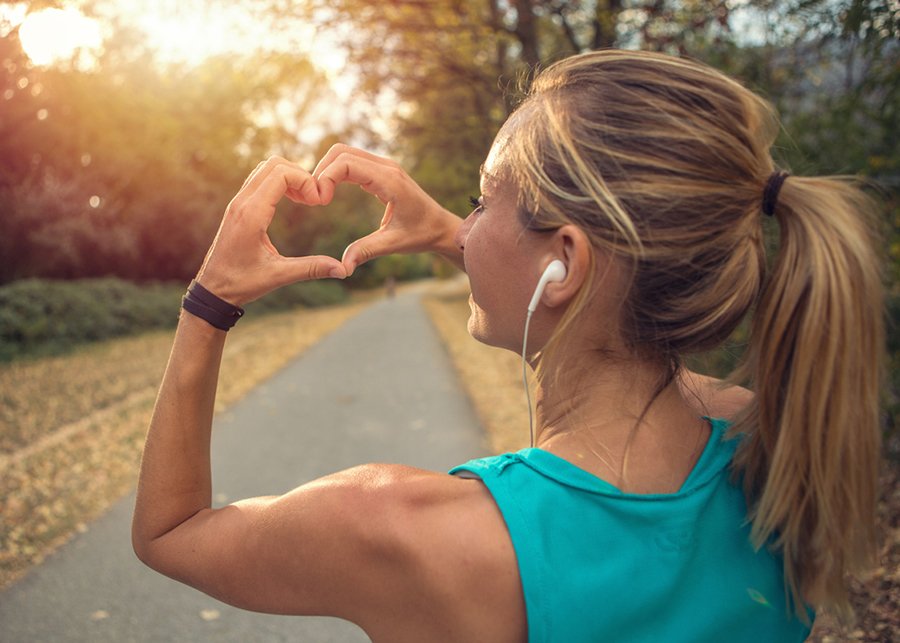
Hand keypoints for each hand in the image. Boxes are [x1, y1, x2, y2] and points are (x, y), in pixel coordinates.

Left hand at [196, 157, 345, 306]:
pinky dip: (280, 183)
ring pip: (266, 169)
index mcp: (251, 214)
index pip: (281, 174)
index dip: (306, 181)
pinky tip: (293, 202)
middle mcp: (242, 202)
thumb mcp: (278, 276)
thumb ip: (311, 269)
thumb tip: (343, 270)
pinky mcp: (238, 207)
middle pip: (274, 164)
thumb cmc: (241, 283)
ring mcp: (238, 203)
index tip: (319, 202)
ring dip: (290, 177)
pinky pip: (260, 180)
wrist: (213, 289)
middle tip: (315, 199)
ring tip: (306, 199)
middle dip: (300, 175)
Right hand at [313, 144, 463, 275]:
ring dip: (327, 170)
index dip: (326, 178)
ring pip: (345, 153)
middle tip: (314, 198)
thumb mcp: (393, 244)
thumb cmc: (421, 235)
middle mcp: (386, 167)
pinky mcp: (381, 172)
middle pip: (341, 151)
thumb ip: (366, 251)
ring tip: (319, 197)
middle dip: (322, 171)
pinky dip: (336, 172)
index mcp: (390, 181)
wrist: (440, 228)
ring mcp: (384, 167)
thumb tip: (342, 267)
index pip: (346, 163)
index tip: (320, 202)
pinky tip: (329, 193)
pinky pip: (352, 162)